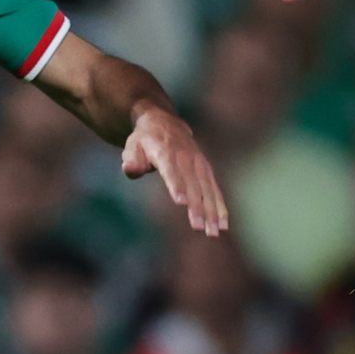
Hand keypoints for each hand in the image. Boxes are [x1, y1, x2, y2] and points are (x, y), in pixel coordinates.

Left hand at [121, 102, 230, 234]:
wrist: (164, 122)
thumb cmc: (144, 140)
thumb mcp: (132, 146)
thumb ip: (131, 160)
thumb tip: (130, 169)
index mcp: (165, 151)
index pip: (171, 169)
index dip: (176, 184)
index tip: (181, 201)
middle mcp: (185, 156)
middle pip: (192, 184)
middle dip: (197, 206)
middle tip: (199, 228)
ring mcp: (198, 162)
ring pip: (207, 188)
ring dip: (212, 210)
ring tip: (215, 231)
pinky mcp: (205, 168)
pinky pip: (214, 188)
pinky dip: (220, 205)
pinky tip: (223, 223)